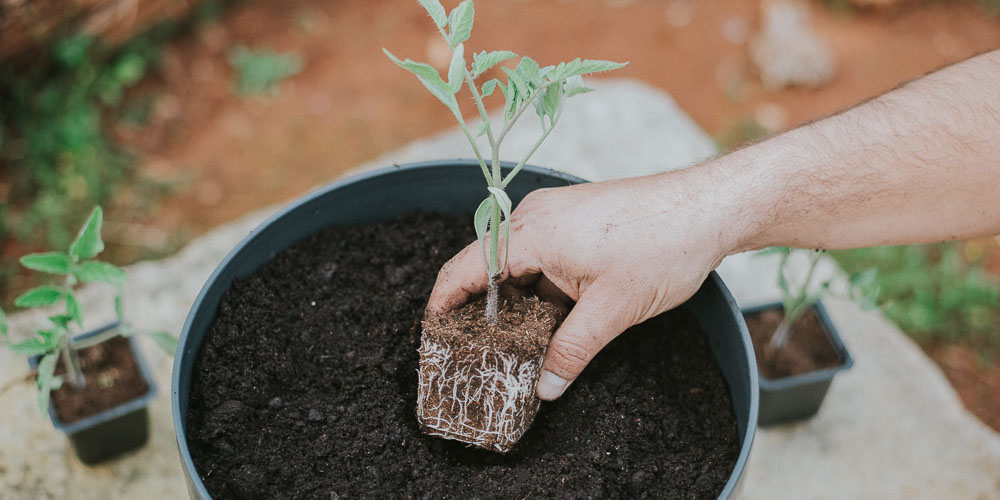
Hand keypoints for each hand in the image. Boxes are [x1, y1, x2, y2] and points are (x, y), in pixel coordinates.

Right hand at [426, 169, 741, 399]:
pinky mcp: (576, 221)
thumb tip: (544, 387)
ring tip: (518, 345)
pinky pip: (543, 257)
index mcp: (532, 233)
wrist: (709, 206)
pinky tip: (554, 320)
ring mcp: (557, 216)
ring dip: (518, 303)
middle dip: (481, 311)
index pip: (465, 268)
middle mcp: (535, 218)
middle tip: (476, 352)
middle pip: (488, 267)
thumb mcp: (612, 311)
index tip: (431, 334)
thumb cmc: (662, 244)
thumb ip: (571, 351)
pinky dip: (541, 289)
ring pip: (519, 265)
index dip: (442, 302)